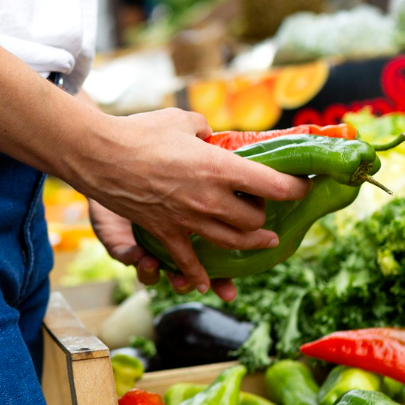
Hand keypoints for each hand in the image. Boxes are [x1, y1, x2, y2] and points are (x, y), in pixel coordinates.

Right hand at [69, 108, 307, 297]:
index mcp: (220, 168)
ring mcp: (188, 220)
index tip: (303, 187)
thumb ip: (204, 130)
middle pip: (254, 220)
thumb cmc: (141, 132)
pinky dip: (198, 276)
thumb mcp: (182, 121)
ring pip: (231, 242)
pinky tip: (207, 283)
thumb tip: (209, 136)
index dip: (295, 189)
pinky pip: (187, 262)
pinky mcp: (165, 233)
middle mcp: (210, 199)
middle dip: (266, 216)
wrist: (100, 155)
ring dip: (251, 244)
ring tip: (263, 241)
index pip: (274, 185)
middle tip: (269, 209)